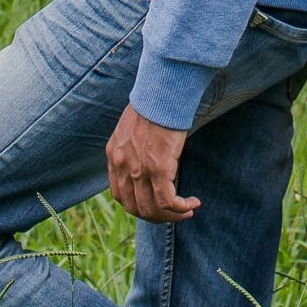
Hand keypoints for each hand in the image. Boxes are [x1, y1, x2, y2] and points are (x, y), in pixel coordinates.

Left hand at [106, 103, 200, 222]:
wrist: (162, 91)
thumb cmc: (155, 102)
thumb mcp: (134, 125)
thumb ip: (135, 144)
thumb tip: (149, 153)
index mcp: (114, 154)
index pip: (119, 194)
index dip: (138, 205)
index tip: (156, 204)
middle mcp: (123, 165)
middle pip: (134, 208)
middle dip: (155, 216)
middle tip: (174, 213)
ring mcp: (139, 169)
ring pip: (151, 210)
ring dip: (170, 216)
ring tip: (186, 211)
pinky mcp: (159, 169)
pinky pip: (167, 202)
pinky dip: (180, 208)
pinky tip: (192, 203)